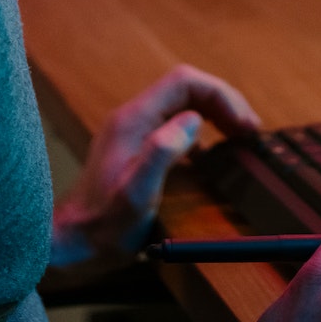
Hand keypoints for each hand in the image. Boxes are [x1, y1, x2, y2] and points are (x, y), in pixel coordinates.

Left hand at [48, 64, 260, 269]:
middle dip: (223, 102)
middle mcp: (133, 116)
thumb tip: (194, 122)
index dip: (220, 95)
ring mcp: (133, 130)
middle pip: (186, 88)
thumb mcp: (136, 194)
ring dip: (214, 113)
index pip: (185, 81)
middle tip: (250, 131)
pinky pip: (174, 123)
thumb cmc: (104, 224)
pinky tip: (212, 154)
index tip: (243, 126)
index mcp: (135, 119)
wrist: (70, 240)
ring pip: (181, 103)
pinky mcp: (135, 146)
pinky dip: (201, 130)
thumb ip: (162, 153)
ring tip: (240, 136)